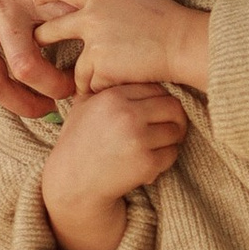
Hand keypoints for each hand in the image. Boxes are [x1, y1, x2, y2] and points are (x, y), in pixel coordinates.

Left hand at [31, 0, 212, 96]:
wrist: (184, 42)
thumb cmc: (167, 19)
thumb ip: (104, 1)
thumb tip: (87, 9)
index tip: (38, 2)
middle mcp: (90, 17)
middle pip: (50, 30)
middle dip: (43, 39)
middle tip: (40, 44)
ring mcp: (94, 45)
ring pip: (75, 69)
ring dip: (86, 78)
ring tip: (102, 82)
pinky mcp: (101, 70)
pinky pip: (92, 86)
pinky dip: (102, 91)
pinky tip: (118, 89)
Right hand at [41, 79, 187, 249]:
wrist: (72, 183)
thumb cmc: (78, 141)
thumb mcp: (83, 105)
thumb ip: (103, 85)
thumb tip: (129, 66)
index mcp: (113, 96)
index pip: (156, 88)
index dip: (160, 99)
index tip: (156, 110)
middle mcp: (127, 115)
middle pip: (173, 106)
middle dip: (174, 117)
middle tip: (167, 127)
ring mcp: (138, 139)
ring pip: (176, 130)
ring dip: (172, 139)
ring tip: (157, 144)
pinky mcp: (146, 163)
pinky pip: (172, 153)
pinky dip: (166, 158)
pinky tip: (150, 161)